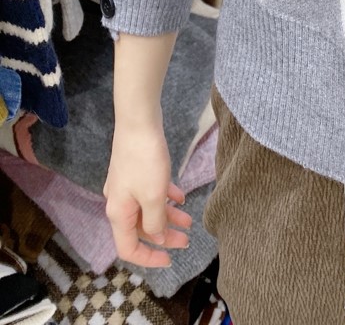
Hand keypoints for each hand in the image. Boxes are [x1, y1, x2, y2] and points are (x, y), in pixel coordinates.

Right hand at [104, 120, 192, 268]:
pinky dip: (165, 198)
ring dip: (168, 217)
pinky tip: (181, 197)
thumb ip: (155, 221)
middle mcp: (119, 203)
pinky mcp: (135, 172)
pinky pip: (150, 193)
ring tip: (189, 221)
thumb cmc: (145, 160)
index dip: (149, 258)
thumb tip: (157, 237)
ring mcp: (126, 187)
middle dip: (164, 237)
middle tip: (187, 240)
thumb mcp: (153, 196)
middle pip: (141, 230)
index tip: (170, 259)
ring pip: (147, 211)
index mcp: (119, 214)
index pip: (128, 249)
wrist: (138, 121)